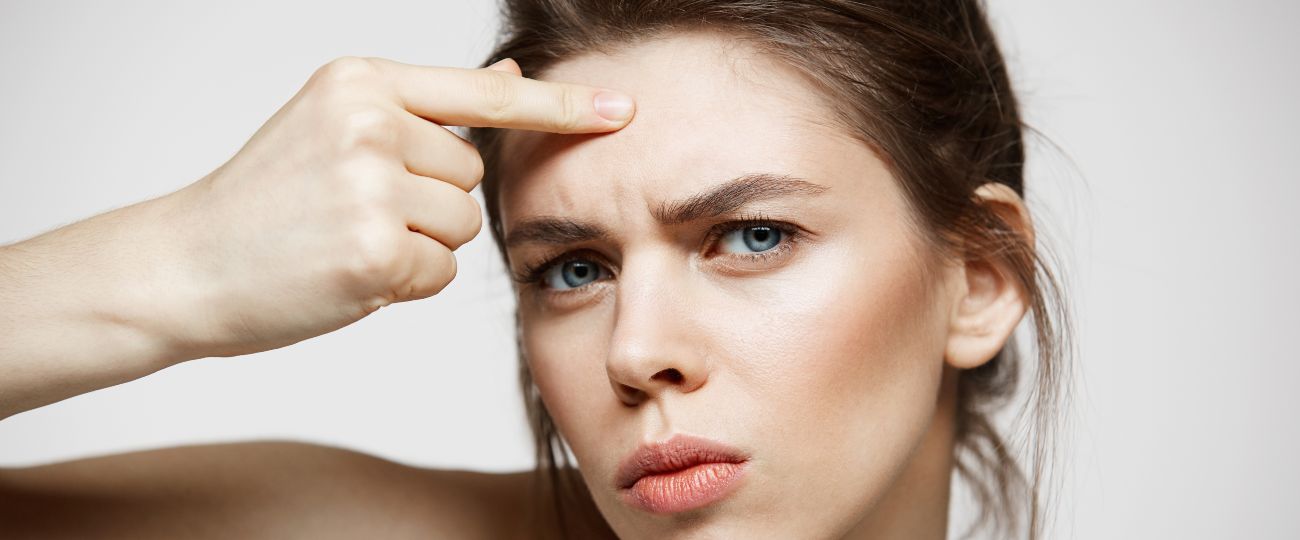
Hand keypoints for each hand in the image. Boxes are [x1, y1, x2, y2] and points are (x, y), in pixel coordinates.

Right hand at [157, 56, 633, 358]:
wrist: (185, 263)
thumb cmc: (264, 201)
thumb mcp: (334, 124)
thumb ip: (423, 108)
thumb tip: (509, 77)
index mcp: (360, 82)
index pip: (481, 95)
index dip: (561, 106)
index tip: (624, 110)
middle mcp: (370, 123)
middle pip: (472, 174)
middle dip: (430, 202)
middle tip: (354, 212)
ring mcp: (371, 186)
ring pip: (461, 227)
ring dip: (420, 246)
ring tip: (347, 239)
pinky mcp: (373, 251)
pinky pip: (439, 275)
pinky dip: (403, 285)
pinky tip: (346, 272)